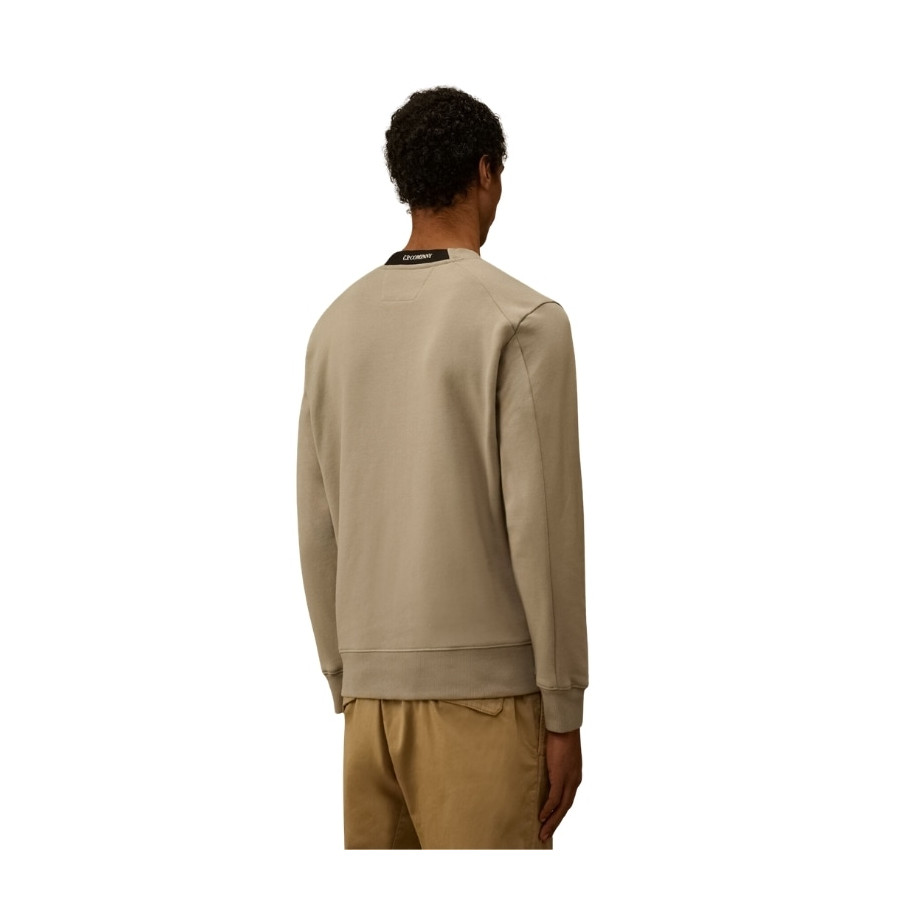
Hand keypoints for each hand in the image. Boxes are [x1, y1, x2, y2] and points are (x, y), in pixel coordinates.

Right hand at [539, 728, 581, 842]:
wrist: (564, 727)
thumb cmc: (560, 737)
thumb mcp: (559, 756)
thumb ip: (555, 767)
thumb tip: (545, 773)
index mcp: (575, 777)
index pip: (567, 800)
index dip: (559, 813)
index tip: (551, 822)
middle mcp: (575, 781)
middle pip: (566, 808)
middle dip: (555, 823)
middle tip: (545, 835)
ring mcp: (569, 780)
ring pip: (561, 807)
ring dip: (552, 821)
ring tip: (543, 832)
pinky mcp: (561, 777)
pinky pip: (554, 798)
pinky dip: (548, 809)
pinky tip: (541, 817)